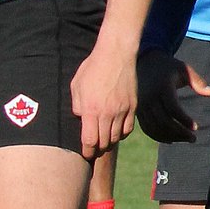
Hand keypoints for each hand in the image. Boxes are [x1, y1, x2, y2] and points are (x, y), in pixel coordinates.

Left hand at [70, 42, 138, 158]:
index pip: (90, 140)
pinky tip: (116, 132)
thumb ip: (77, 106)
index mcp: (91, 110)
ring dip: (109, 142)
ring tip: (104, 142)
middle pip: (103, 142)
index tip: (85, 154)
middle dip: (97, 149)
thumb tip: (81, 120)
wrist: (116, 54)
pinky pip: (128, 128)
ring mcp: (122, 110)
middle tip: (93, 150)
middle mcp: (108, 113)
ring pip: (116, 137)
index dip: (87, 151)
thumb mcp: (76, 87)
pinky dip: (121, 134)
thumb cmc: (92, 68)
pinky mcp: (133, 106)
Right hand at [135, 49, 209, 143]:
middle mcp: (149, 98)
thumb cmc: (169, 67)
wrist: (144, 63)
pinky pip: (147, 128)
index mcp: (162, 88)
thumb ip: (198, 82)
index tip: (196, 127)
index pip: (173, 109)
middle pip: (163, 121)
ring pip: (155, 128)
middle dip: (179, 133)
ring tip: (185, 139)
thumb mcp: (184, 70)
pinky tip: (171, 140)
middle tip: (193, 138)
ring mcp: (141, 106)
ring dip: (170, 137)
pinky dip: (158, 137)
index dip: (184, 120)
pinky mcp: (137, 112)